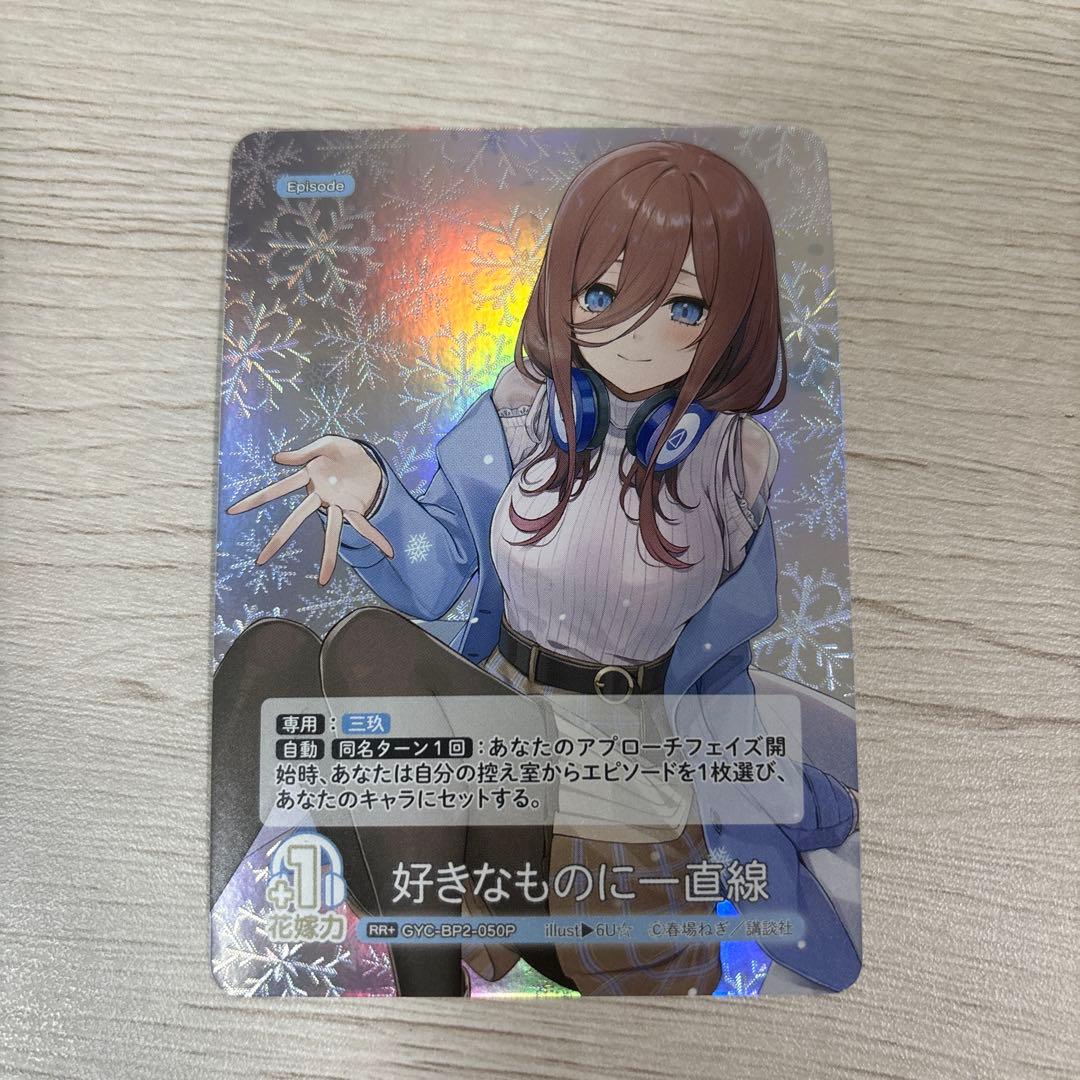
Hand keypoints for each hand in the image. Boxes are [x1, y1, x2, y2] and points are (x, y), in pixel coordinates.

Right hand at [227, 436, 393, 584]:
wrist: (368, 457)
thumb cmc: (344, 452)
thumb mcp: (327, 444)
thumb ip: (304, 452)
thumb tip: (276, 459)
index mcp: (307, 481)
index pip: (276, 491)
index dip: (254, 500)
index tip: (231, 510)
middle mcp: (319, 499)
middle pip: (295, 521)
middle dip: (278, 541)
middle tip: (260, 561)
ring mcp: (337, 507)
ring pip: (329, 534)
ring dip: (328, 557)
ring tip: (322, 582)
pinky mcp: (356, 509)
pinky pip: (365, 526)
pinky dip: (375, 538)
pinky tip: (386, 551)